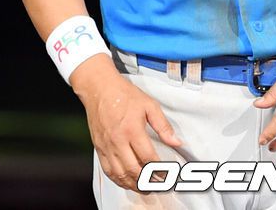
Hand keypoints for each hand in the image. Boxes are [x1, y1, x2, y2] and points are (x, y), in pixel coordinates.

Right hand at [71, 55, 182, 192]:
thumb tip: (177, 142)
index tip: (166, 174)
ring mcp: (107, 146)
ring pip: (119, 174)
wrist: (100, 89)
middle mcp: (118, 141)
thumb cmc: (125, 95)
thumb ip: (164, 126)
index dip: (158, 169)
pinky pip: (107, 171)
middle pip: (133, 170)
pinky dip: (118, 180)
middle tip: (157, 185)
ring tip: (144, 187)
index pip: (147, 157)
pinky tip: (126, 181)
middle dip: (146, 181)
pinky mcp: (99, 148)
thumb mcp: (149, 105)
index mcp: (132, 129)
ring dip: (133, 185)